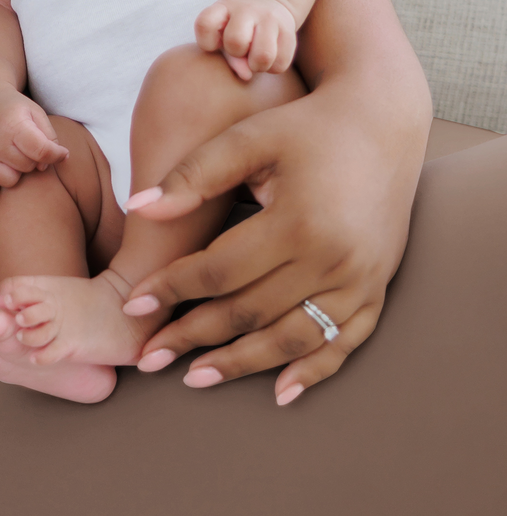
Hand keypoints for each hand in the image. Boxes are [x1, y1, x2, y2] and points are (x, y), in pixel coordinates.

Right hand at [0, 92, 68, 195]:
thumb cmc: (15, 110)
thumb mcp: (38, 114)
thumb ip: (49, 138)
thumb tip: (45, 167)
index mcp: (13, 125)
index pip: (40, 151)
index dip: (56, 155)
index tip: (60, 153)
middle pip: (26, 167)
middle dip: (32, 160)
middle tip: (25, 148)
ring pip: (8, 181)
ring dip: (14, 172)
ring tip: (11, 156)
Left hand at [118, 80, 424, 402]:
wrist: (382, 122)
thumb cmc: (305, 127)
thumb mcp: (249, 139)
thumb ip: (193, 174)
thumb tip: (138, 208)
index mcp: (298, 222)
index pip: (220, 271)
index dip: (172, 290)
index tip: (133, 306)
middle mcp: (334, 259)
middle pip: (251, 313)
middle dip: (194, 337)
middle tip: (149, 358)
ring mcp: (361, 279)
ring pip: (294, 339)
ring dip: (243, 364)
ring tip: (195, 378)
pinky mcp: (378, 287)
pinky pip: (345, 343)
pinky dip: (313, 371)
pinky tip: (280, 393)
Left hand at [196, 0, 298, 79]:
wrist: (269, 7)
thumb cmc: (237, 28)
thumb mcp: (223, 35)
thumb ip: (226, 56)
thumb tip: (247, 75)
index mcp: (223, 6)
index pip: (205, 24)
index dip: (207, 42)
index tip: (216, 43)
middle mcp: (247, 9)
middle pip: (235, 42)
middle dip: (236, 53)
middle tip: (240, 50)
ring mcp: (270, 18)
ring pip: (263, 56)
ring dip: (256, 65)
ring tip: (254, 58)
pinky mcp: (289, 32)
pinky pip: (280, 64)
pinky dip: (272, 68)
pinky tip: (269, 57)